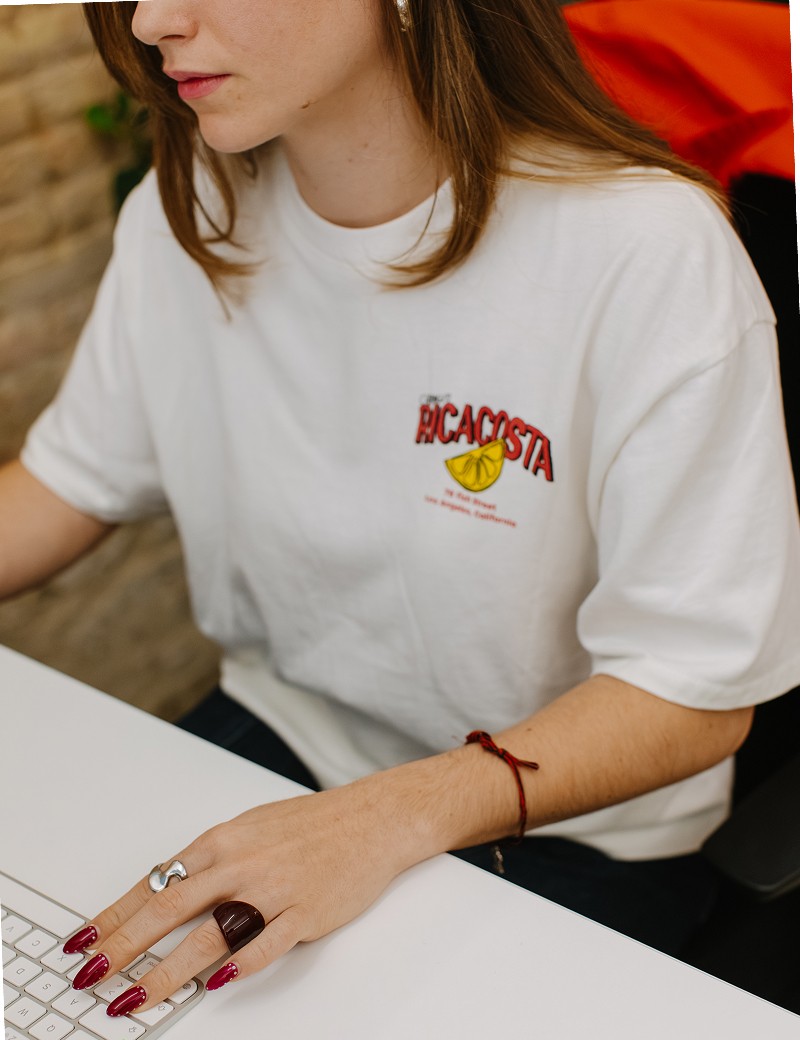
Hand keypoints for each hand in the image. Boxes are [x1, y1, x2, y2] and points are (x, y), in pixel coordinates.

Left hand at [63, 780, 421, 1015]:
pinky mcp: (305, 913)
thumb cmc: (312, 824)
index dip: (114, 915)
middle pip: (170, 908)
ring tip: (135, 998)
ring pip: (209, 933)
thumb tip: (167, 888)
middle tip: (92, 974)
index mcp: (224, 840)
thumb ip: (211, 860)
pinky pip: (264, 944)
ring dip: (166, 971)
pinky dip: (236, 965)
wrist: (372, 818)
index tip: (84, 941)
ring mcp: (274, 890)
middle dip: (124, 945)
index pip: (156, 882)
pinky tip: (213, 983)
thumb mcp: (251, 828)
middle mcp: (242, 863)